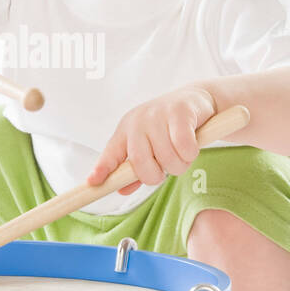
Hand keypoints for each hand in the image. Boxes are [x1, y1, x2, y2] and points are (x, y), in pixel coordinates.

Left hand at [86, 86, 216, 194]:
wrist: (196, 100)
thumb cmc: (170, 128)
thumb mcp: (150, 146)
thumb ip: (137, 168)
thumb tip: (122, 190)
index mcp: (126, 130)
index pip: (111, 152)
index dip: (102, 168)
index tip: (93, 182)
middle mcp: (138, 121)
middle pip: (140, 161)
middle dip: (155, 176)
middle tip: (166, 170)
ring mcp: (158, 115)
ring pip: (166, 157)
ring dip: (179, 165)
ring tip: (182, 156)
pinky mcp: (180, 112)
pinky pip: (184, 147)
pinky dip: (190, 154)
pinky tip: (192, 145)